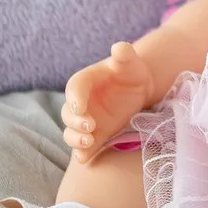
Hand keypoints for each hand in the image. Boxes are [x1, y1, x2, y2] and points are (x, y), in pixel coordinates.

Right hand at [61, 42, 155, 163]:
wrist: (138, 88)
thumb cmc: (130, 70)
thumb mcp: (129, 61)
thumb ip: (124, 54)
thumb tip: (120, 47)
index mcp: (84, 81)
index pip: (74, 88)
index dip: (75, 98)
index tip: (80, 107)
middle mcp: (80, 102)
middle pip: (68, 114)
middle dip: (75, 122)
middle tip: (90, 126)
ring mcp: (86, 120)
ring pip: (71, 132)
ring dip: (75, 139)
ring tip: (89, 141)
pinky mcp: (95, 135)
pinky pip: (83, 146)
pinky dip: (82, 153)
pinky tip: (84, 159)